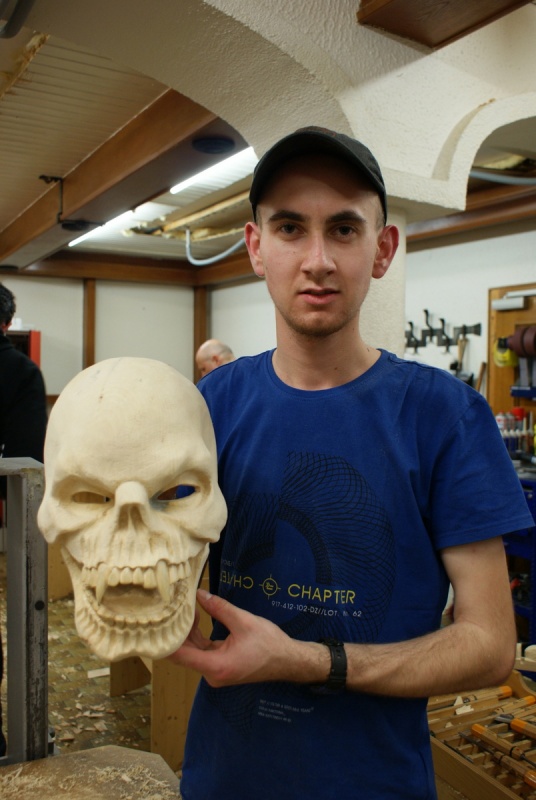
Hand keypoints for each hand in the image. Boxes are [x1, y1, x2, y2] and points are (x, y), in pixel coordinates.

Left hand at [168, 589, 326, 686]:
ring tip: (184, 609)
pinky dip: (198, 637)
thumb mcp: (243, 621)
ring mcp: (216, 672)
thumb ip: (219, 608)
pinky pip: (202, 652)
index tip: (154, 625)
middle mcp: (212, 674)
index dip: (165, 641)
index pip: (180, 656)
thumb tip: (199, 594)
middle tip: (171, 607)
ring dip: (188, 632)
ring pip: (193, 652)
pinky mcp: (221, 667)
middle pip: (184, 653)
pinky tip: (196, 618)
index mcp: (216, 666)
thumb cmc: (269, 643)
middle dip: (177, 631)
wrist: (288, 661)